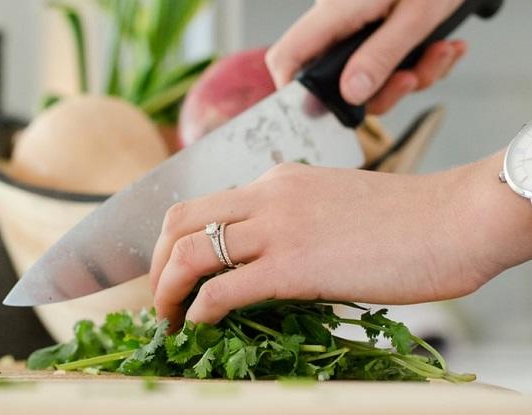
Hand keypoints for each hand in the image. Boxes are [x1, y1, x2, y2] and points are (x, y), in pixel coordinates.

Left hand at [150, 152, 531, 328]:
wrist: (455, 219)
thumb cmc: (405, 220)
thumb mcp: (332, 205)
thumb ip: (292, 221)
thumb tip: (264, 260)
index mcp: (276, 181)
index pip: (202, 205)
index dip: (174, 241)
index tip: (173, 273)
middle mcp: (267, 196)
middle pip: (179, 221)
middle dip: (156, 264)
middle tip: (159, 298)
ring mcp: (278, 228)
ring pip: (190, 252)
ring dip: (167, 291)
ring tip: (168, 320)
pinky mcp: (294, 266)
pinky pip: (224, 289)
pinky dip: (199, 310)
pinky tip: (199, 326)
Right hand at [266, 0, 465, 113]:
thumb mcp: (415, 16)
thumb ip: (381, 56)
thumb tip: (352, 94)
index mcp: (334, 13)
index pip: (287, 57)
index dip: (291, 92)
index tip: (321, 113)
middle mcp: (338, 22)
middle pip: (334, 79)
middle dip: (381, 91)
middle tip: (411, 79)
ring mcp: (357, 26)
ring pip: (369, 76)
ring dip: (411, 76)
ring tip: (441, 52)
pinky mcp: (379, 28)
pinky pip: (389, 62)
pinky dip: (420, 63)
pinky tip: (443, 47)